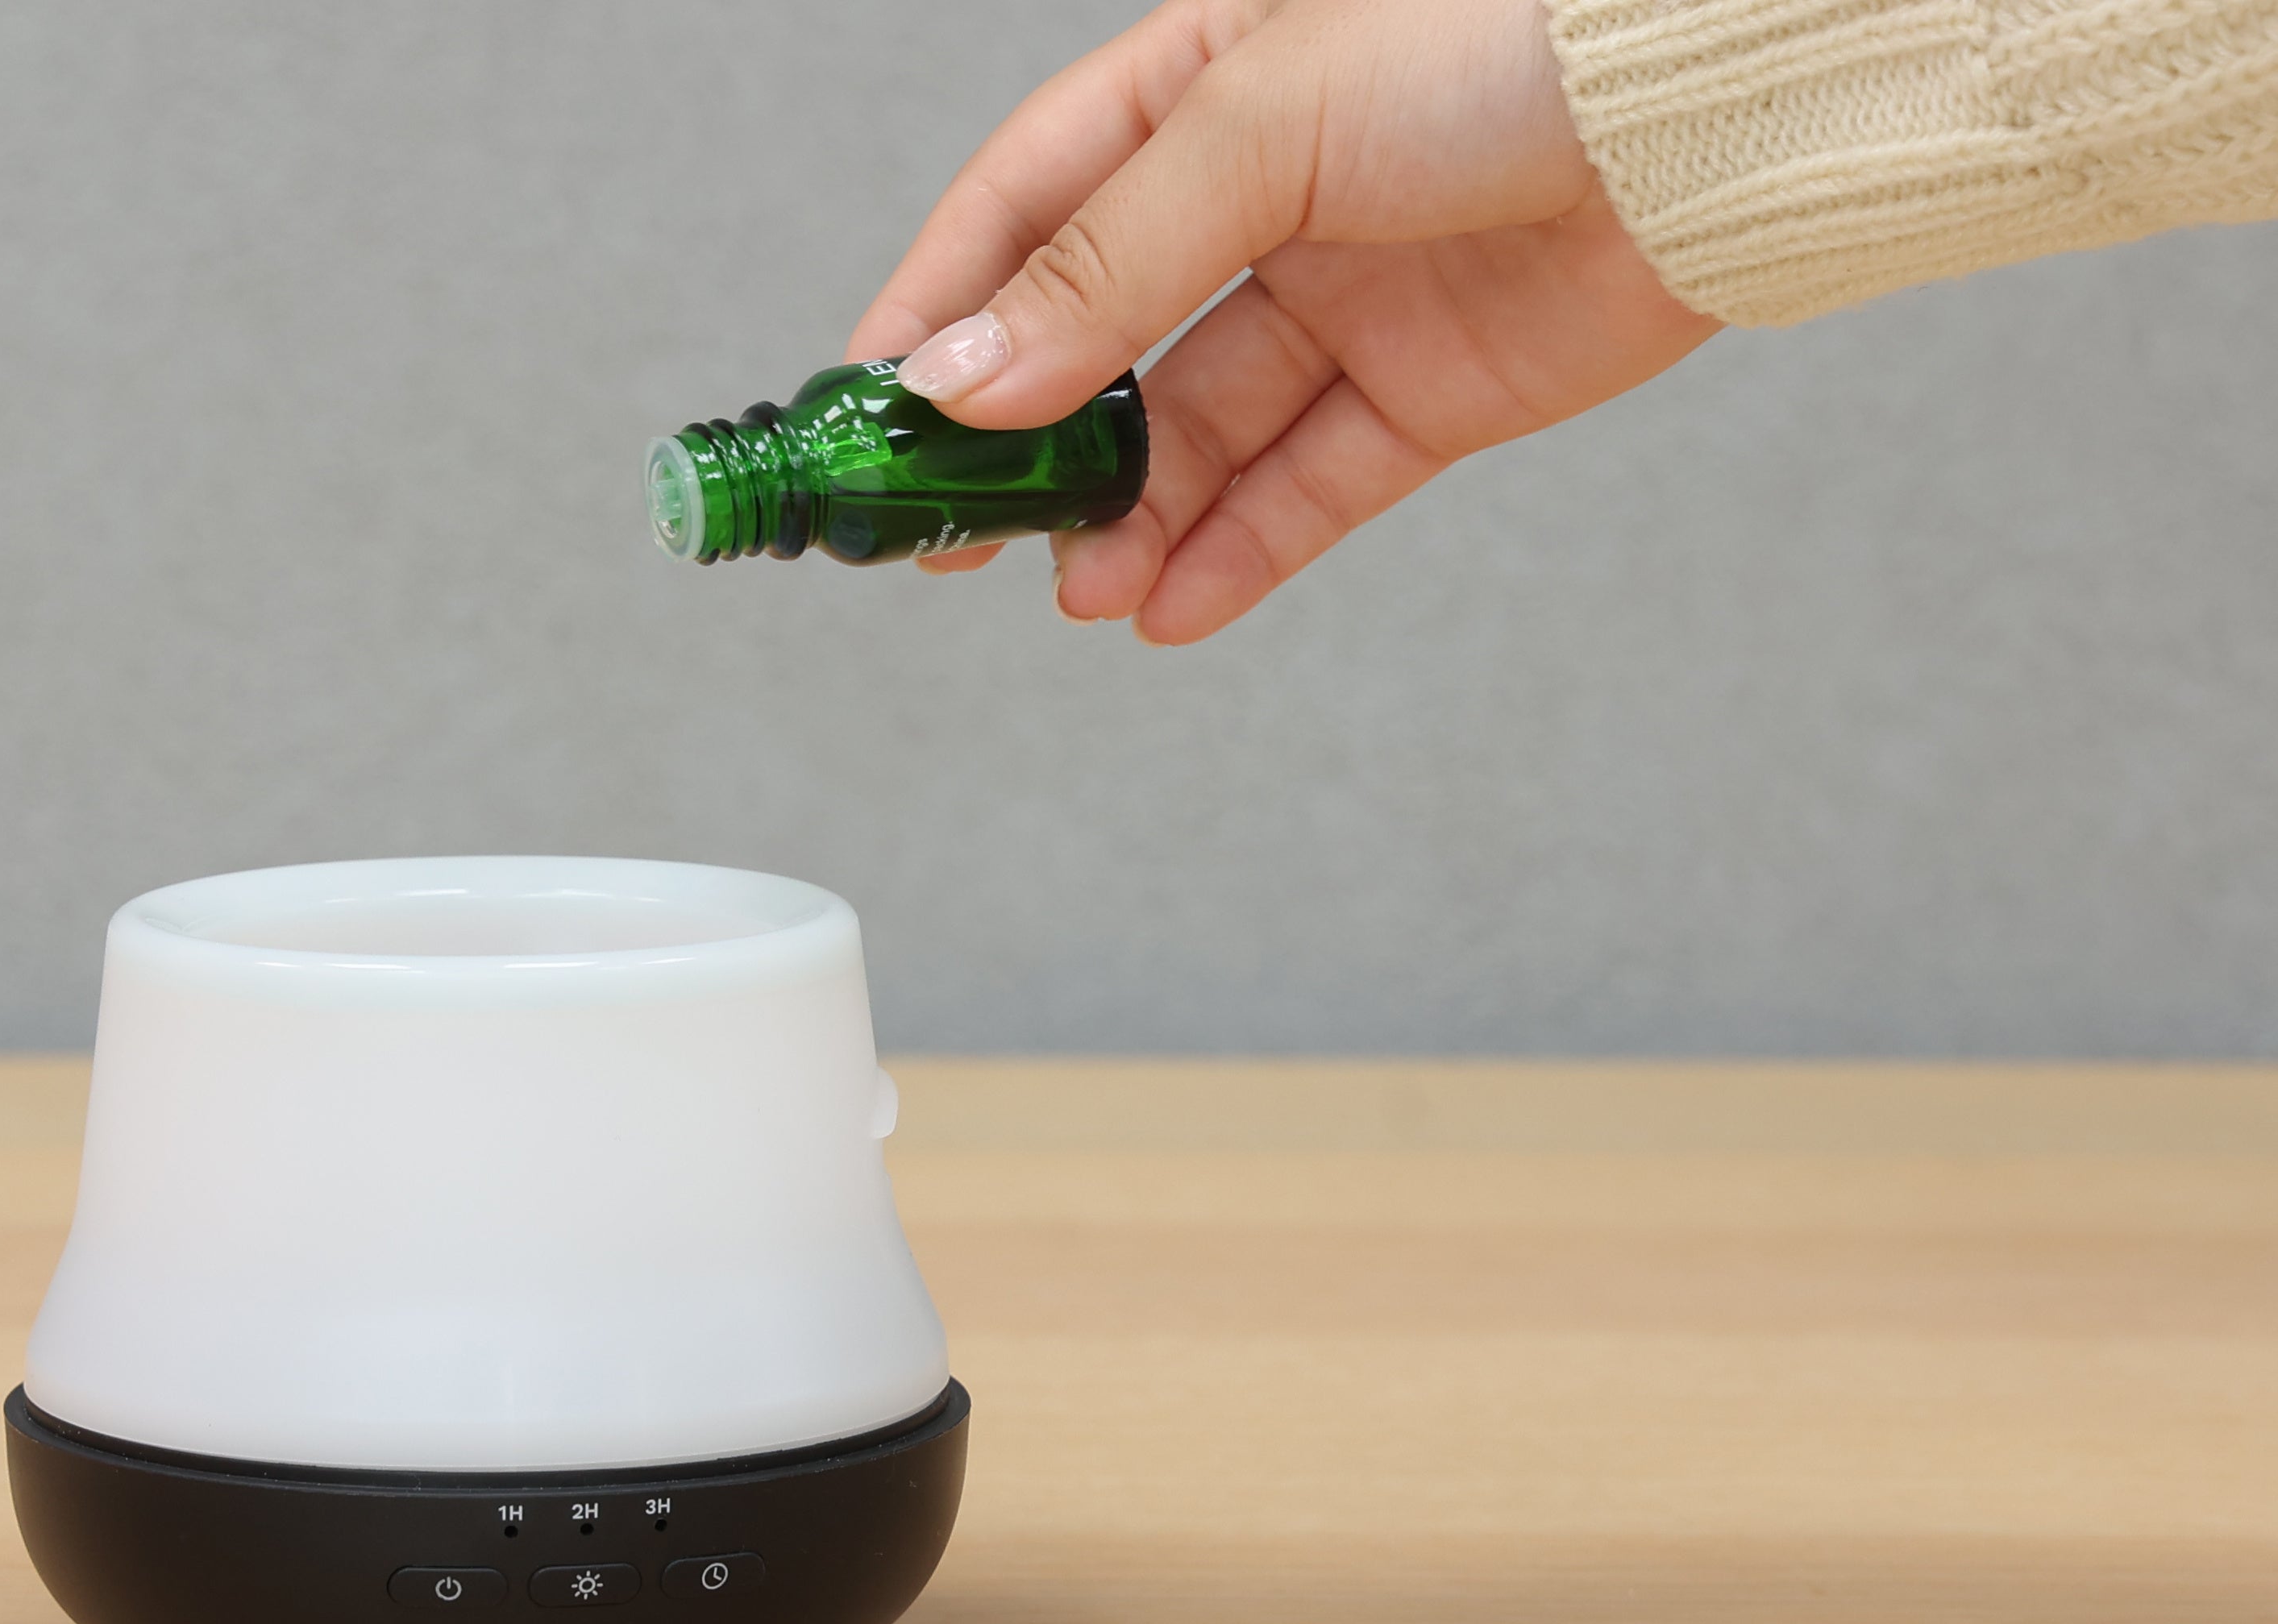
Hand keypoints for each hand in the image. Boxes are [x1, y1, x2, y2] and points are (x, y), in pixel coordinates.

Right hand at [847, 0, 1717, 642]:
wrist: (1714, 104)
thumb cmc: (1493, 40)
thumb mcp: (1256, 133)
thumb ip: (1103, 267)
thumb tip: (962, 382)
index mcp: (1198, 89)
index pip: (1028, 209)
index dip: (942, 311)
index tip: (871, 414)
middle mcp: (1264, 198)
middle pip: (1105, 342)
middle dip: (1032, 446)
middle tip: (960, 537)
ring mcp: (1347, 299)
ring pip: (1201, 434)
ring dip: (1134, 518)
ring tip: (1082, 584)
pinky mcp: (1430, 392)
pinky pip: (1307, 487)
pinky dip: (1237, 553)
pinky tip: (1168, 606)